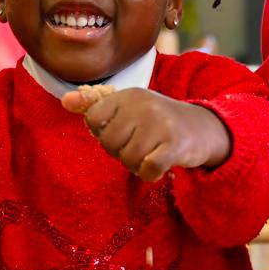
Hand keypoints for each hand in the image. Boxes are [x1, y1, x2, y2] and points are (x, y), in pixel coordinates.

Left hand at [61, 87, 230, 181]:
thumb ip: (96, 105)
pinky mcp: (176, 144)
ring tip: (150, 154)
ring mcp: (160, 124)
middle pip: (109, 142)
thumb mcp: (128, 107)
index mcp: (127, 95)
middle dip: (120, 152)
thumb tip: (64, 101)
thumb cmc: (157, 120)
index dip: (103, 133)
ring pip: (127, 159)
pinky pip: (148, 169)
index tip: (121, 132)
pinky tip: (159, 166)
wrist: (204, 128)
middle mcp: (143, 104)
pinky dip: (150, 174)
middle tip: (138, 146)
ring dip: (136, 165)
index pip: (93, 119)